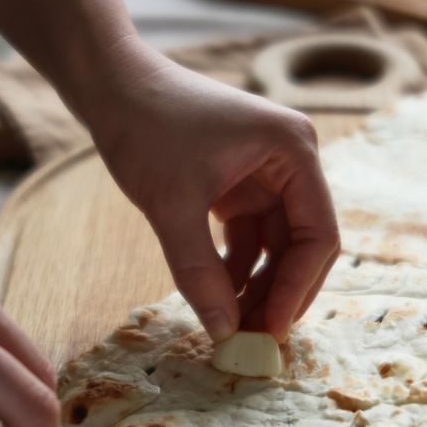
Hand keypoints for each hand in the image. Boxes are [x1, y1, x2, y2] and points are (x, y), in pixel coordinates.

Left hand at [85, 41, 339, 342]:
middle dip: (278, 292)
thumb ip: (199, 272)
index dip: (298, 288)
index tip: (269, 332)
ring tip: (230, 326)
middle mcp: (290, 162)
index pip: (317, 234)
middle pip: (301, 244)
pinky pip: (248, 238)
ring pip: (274, 246)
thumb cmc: (144, 128)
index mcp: (293, 151)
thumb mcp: (172, 205)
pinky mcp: (238, 185)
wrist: (110, 87)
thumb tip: (224, 333)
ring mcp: (265, 174)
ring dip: (255, 286)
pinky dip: (234, 268)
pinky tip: (215, 296)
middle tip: (250, 339)